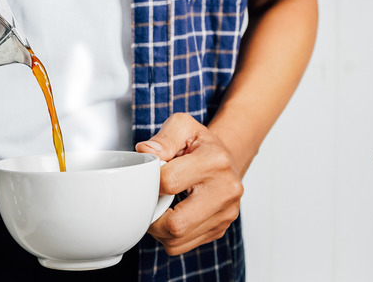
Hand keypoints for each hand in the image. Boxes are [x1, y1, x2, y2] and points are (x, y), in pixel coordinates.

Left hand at [135, 113, 242, 254]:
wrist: (226, 158)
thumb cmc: (200, 144)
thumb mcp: (182, 126)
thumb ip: (163, 137)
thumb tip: (146, 151)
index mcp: (215, 161)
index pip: (169, 182)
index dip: (150, 181)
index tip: (149, 175)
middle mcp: (226, 190)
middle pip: (176, 223)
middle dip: (152, 215)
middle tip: (147, 200)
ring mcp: (225, 214)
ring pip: (177, 240)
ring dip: (158, 229)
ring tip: (157, 207)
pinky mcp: (219, 229)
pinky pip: (183, 246)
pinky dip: (168, 237)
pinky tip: (168, 217)